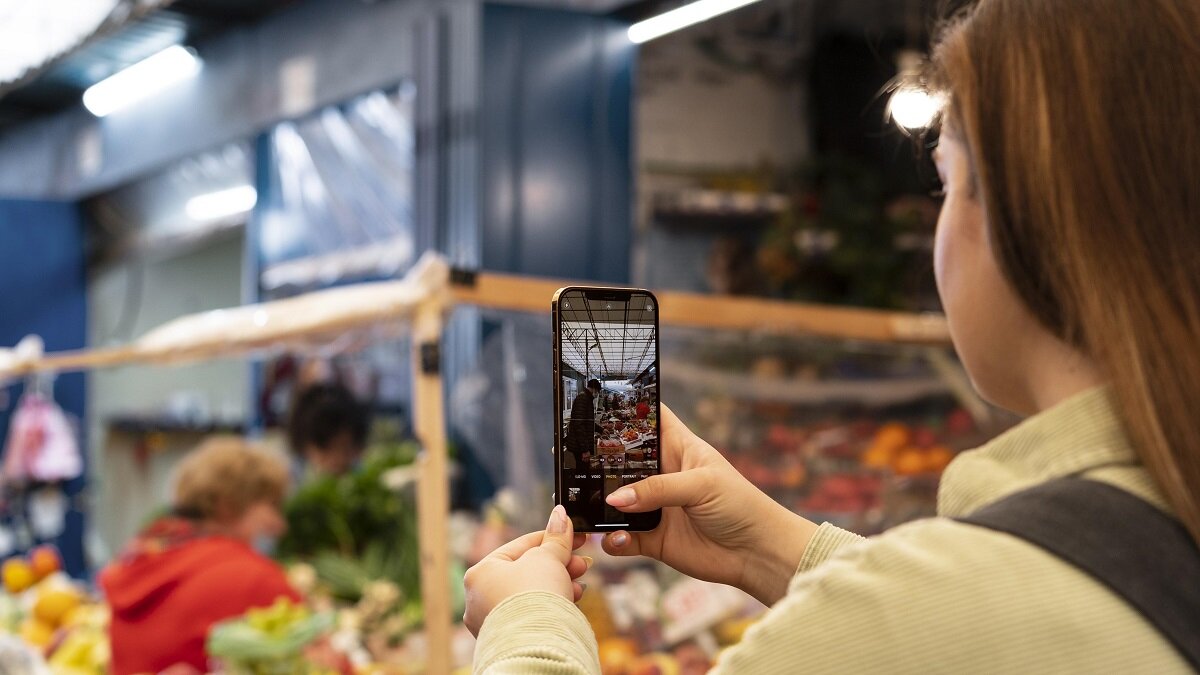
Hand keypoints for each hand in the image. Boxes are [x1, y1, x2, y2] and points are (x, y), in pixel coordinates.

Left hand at [463, 505, 590, 635]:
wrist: (536, 646)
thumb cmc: (533, 597)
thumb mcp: (547, 558)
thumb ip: (556, 537)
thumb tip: (561, 515)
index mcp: (480, 572)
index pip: (520, 546)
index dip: (551, 538)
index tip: (573, 533)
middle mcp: (480, 598)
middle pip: (527, 571)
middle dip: (559, 565)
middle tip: (581, 560)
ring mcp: (493, 621)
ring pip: (532, 594)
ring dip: (559, 584)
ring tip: (579, 582)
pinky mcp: (509, 638)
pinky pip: (533, 613)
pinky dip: (551, 604)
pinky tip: (570, 599)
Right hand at [601, 405, 817, 604]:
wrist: (758, 553)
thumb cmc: (740, 505)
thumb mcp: (701, 485)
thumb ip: (657, 489)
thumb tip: (615, 498)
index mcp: (678, 449)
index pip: (650, 418)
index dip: (627, 409)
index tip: (597, 404)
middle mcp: (662, 476)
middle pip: (622, 461)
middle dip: (601, 462)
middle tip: (577, 464)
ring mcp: (656, 507)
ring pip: (617, 502)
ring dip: (601, 505)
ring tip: (587, 506)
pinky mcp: (654, 539)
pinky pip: (622, 538)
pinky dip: (614, 540)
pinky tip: (615, 539)